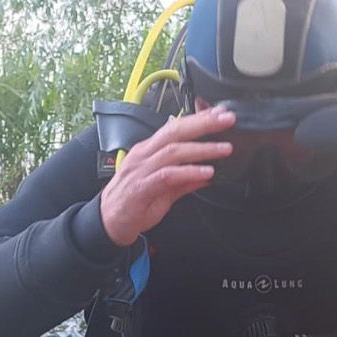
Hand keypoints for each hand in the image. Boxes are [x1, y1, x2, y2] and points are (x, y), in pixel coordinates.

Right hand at [99, 106, 236, 245]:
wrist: (109, 223)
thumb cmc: (133, 203)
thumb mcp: (164, 190)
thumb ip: (185, 180)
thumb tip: (207, 175)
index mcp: (147, 151)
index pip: (174, 127)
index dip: (198, 118)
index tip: (220, 113)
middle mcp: (143, 156)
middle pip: (174, 131)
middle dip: (203, 123)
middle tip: (227, 119)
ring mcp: (140, 170)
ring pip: (173, 151)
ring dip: (202, 148)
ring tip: (224, 149)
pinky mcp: (141, 187)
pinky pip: (167, 175)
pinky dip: (188, 172)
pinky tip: (206, 172)